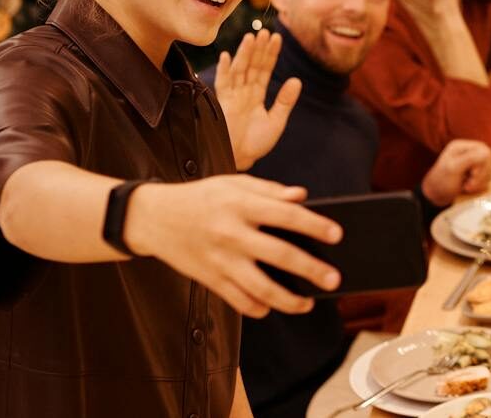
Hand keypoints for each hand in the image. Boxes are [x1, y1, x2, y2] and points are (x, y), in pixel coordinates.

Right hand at [123, 175, 342, 317]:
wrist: (153, 217)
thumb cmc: (201, 197)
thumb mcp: (232, 183)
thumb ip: (269, 190)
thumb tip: (302, 197)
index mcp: (241, 205)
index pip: (286, 215)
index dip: (314, 225)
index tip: (337, 235)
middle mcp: (231, 234)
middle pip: (279, 255)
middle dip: (311, 269)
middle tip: (334, 279)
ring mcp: (219, 260)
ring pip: (259, 287)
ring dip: (287, 300)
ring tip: (307, 304)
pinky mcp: (208, 278)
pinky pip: (236, 300)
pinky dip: (256, 308)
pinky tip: (271, 307)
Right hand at [215, 29, 301, 170]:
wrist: (239, 159)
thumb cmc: (256, 143)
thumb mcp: (276, 121)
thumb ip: (285, 101)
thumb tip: (296, 80)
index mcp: (257, 95)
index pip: (265, 70)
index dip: (271, 54)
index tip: (277, 37)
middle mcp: (244, 92)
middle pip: (252, 65)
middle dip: (259, 49)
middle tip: (265, 31)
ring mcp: (232, 96)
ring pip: (239, 70)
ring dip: (244, 53)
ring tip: (251, 37)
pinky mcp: (222, 103)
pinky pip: (223, 83)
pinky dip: (224, 70)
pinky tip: (227, 56)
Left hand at [421, 139, 490, 205]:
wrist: (435, 197)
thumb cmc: (441, 182)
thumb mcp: (453, 168)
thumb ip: (470, 158)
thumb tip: (487, 153)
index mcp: (462, 146)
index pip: (484, 151)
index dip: (482, 165)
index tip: (471, 174)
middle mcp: (468, 152)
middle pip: (489, 161)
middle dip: (481, 175)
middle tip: (468, 184)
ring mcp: (472, 163)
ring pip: (489, 171)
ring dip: (479, 182)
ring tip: (465, 187)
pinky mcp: (474, 173)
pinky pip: (486, 179)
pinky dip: (479, 186)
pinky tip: (468, 188)